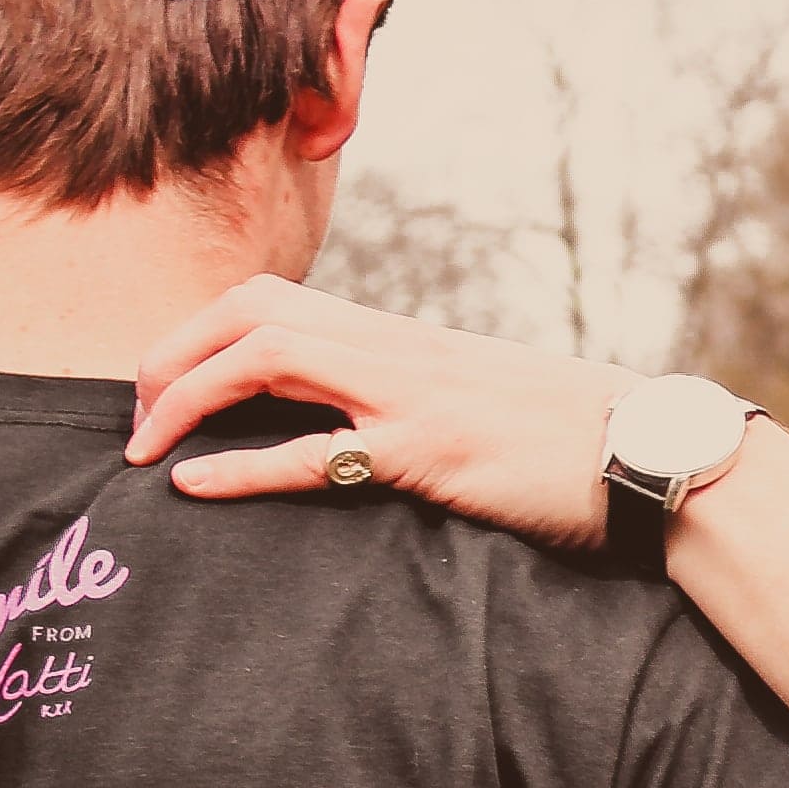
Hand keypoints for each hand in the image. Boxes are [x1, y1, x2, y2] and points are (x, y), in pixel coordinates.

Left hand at [126, 278, 628, 541]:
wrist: (655, 455)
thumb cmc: (575, 445)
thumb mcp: (482, 409)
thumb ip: (417, 407)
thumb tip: (366, 438)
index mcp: (403, 341)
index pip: (272, 303)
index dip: (197, 337)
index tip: (162, 393)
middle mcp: (397, 349)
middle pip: (248, 311)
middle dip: (169, 357)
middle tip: (133, 422)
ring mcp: (412, 394)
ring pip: (264, 354)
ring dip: (184, 395)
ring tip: (141, 448)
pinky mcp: (432, 450)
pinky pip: (316, 450)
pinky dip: (243, 464)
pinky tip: (193, 484)